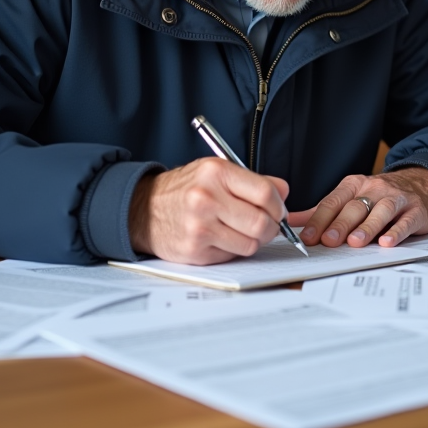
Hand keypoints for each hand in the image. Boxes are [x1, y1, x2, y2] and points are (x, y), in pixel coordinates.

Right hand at [128, 158, 290, 264]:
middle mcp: (206, 198)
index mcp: (215, 172)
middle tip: (267, 226)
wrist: (143, 209)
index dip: (279, 206)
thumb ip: (252, 180)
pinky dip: (234, 250)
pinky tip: (223, 239)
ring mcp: (199, 226)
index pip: (265, 193)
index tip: (279, 211)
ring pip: (250, 244)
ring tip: (243, 232)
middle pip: (262, 223)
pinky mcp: (195, 250)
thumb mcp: (215, 172)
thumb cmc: (184, 189)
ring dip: (254, 241)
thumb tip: (284, 192)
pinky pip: (232, 256)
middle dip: (272, 228)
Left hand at [289, 168, 427, 248]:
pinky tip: (387, 242)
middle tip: (329, 241)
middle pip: (355, 207)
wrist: (420, 184)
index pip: (333, 201)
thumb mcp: (349, 197)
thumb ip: (322, 211)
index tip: (309, 237)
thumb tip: (291, 221)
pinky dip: (396, 232)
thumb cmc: (379, 195)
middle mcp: (374, 189)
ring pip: (380, 211)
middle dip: (341, 224)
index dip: (320, 219)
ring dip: (367, 227)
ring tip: (355, 242)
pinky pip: (405, 221)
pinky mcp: (415, 210)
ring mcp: (396, 198)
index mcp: (354, 185)